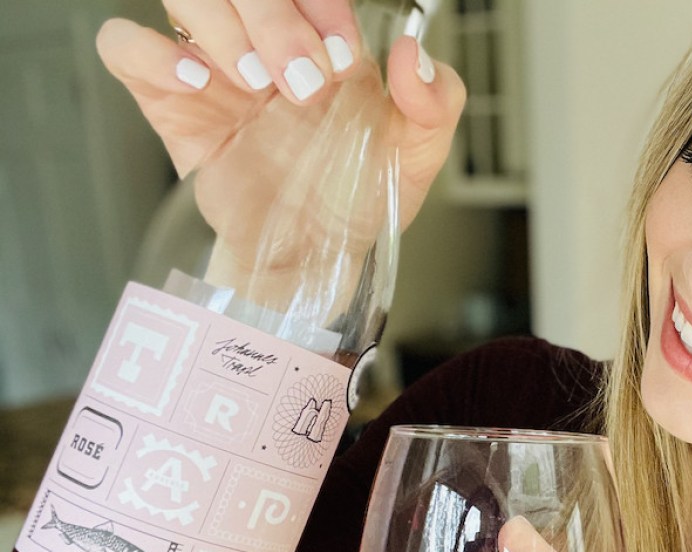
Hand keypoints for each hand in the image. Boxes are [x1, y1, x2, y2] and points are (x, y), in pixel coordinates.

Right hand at [95, 3, 463, 233]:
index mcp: (321, 38)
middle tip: (304, 79)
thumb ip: (436, 102)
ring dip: (222, 28)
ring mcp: (213, 67)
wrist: (311, 258)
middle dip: (274, 17)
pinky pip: (127, 46)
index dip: (321, 4)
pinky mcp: (169, 102)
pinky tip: (199, 86)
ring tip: (255, 83)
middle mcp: (263, 41)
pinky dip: (153, 54)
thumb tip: (415, 55)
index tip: (342, 53)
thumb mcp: (415, 157)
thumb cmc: (356, 200)